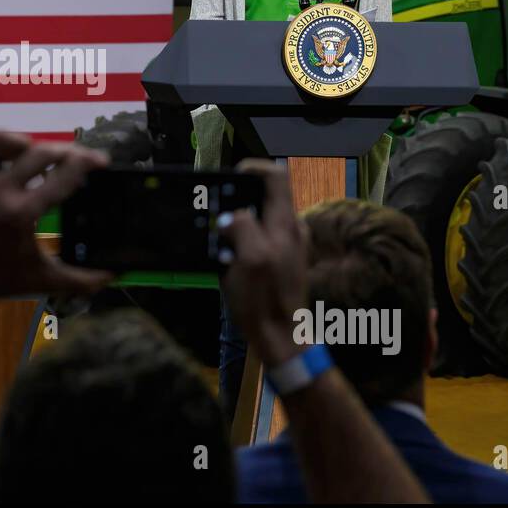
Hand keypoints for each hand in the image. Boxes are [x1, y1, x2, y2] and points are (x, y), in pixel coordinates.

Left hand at [0, 131, 112, 309]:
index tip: (100, 161)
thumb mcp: (44, 280)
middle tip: (77, 160)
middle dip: (67, 152)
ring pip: (4, 140)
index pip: (64, 174)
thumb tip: (113, 276)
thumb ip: (82, 280)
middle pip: (42, 152)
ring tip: (35, 155)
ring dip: (26, 143)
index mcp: (21, 215)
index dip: (89, 162)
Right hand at [219, 160, 309, 366]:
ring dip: (237, 223)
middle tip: (217, 214)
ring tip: (219, 241)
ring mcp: (288, 245)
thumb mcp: (249, 259)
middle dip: (237, 200)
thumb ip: (243, 227)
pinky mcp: (281, 262)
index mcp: (285, 223)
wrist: (281, 338)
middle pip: (264, 196)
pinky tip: (229, 260)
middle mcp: (291, 229)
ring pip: (259, 218)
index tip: (228, 178)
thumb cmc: (265, 301)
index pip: (276, 175)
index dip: (251, 169)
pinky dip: (242, 242)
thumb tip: (233, 215)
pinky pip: (259, 239)